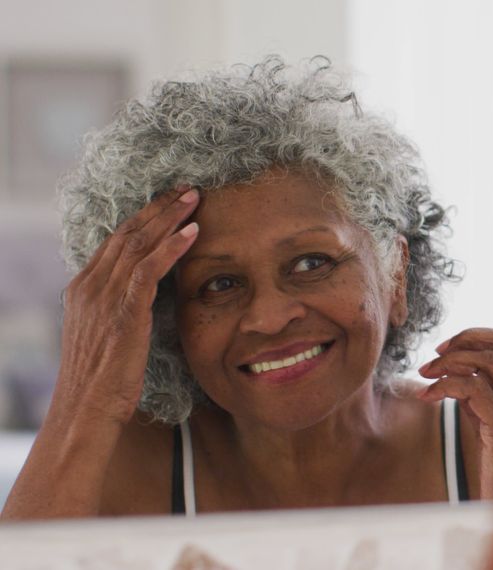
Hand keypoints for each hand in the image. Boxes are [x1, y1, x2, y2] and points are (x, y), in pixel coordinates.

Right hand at [2, 186, 200, 519]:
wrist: (85, 413)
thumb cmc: (104, 382)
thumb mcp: (109, 335)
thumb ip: (124, 309)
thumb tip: (148, 297)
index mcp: (84, 288)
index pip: (117, 240)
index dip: (145, 217)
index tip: (170, 199)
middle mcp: (90, 286)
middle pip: (128, 233)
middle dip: (159, 207)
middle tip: (188, 187)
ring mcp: (104, 298)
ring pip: (138, 244)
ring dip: (169, 217)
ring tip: (195, 197)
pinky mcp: (122, 313)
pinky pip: (148, 271)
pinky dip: (171, 248)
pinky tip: (192, 233)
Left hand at [416, 327, 492, 497]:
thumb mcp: (488, 419)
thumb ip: (479, 390)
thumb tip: (454, 365)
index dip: (480, 335)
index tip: (449, 346)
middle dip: (468, 337)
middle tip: (436, 351)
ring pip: (488, 361)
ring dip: (449, 361)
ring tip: (424, 374)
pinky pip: (473, 389)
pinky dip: (444, 385)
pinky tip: (426, 397)